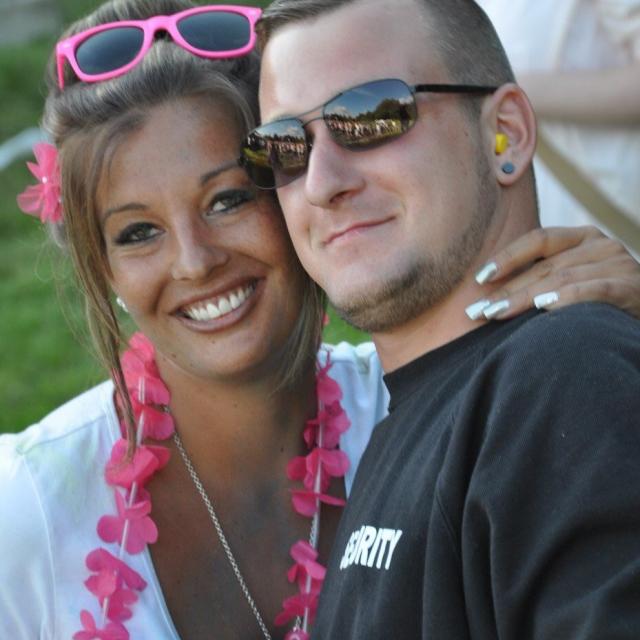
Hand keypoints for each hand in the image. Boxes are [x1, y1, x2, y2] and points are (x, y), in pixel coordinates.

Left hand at [468, 226, 639, 320]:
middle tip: (477, 310)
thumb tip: (490, 293)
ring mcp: (618, 263)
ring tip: (496, 314)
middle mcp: (600, 245)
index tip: (479, 278)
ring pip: (562, 279)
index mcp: (582, 237)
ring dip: (524, 298)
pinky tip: (542, 307)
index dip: (506, 257)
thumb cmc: (602, 301)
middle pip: (543, 266)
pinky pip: (594, 290)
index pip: (538, 239)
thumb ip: (543, 277)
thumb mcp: (574, 280)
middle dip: (506, 289)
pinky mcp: (631, 287)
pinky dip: (566, 298)